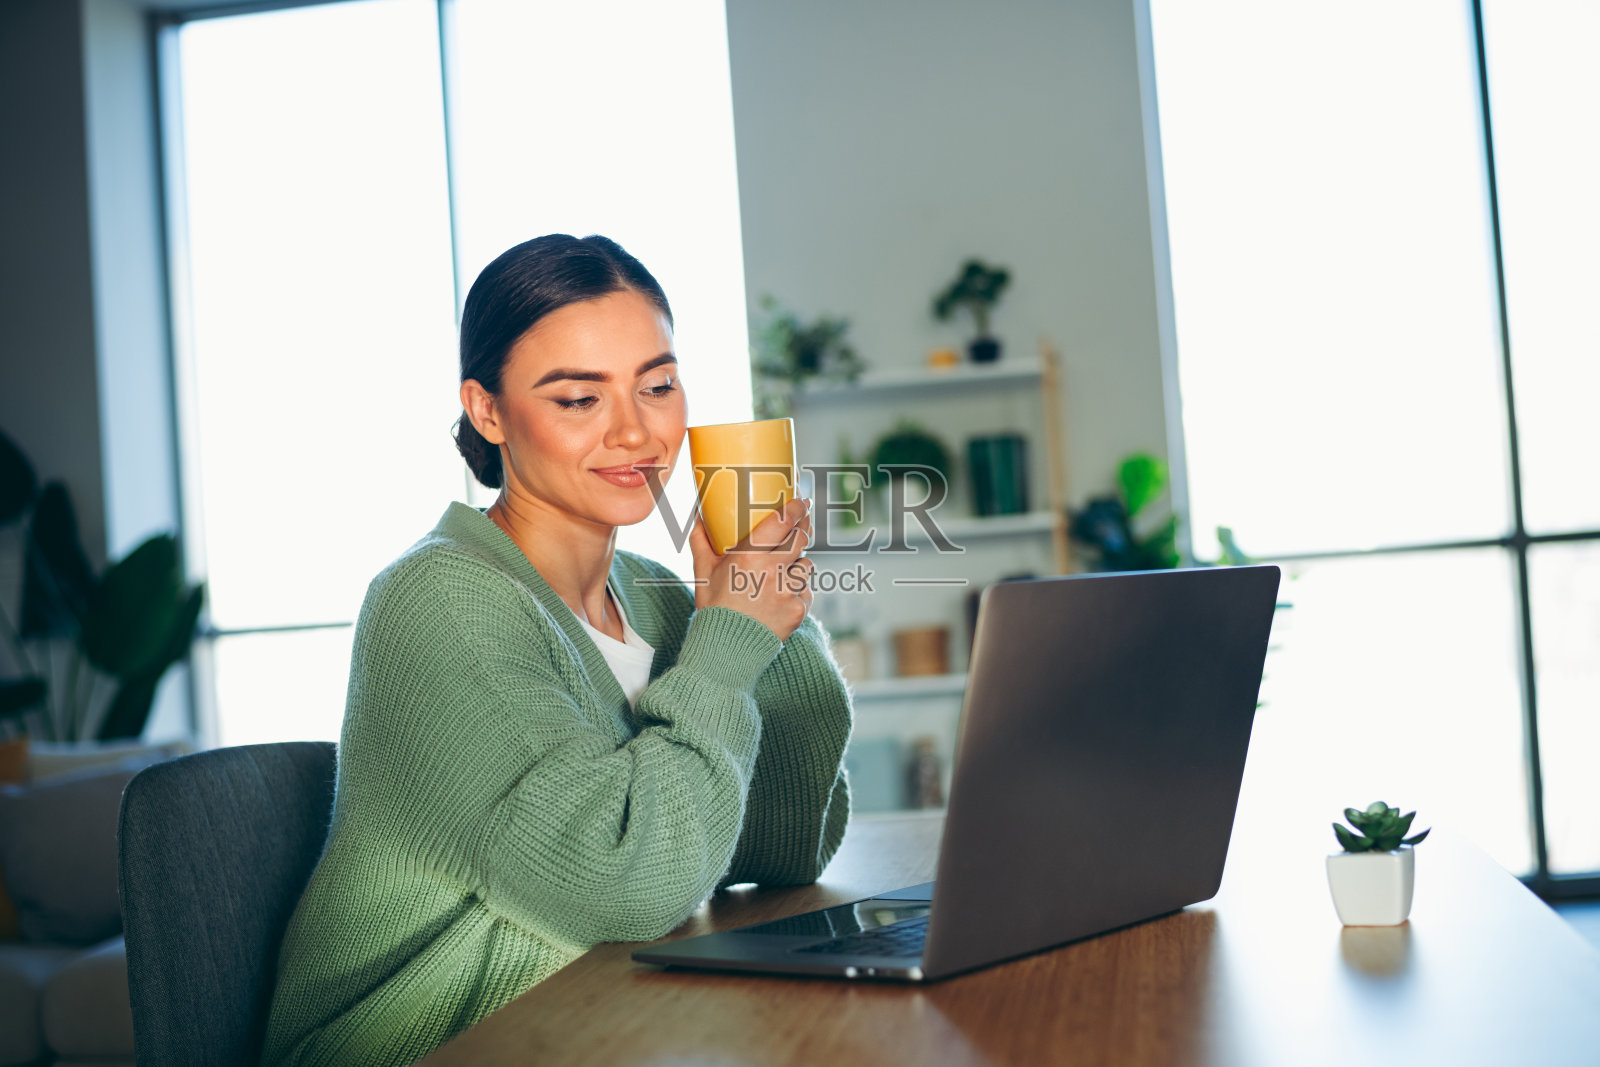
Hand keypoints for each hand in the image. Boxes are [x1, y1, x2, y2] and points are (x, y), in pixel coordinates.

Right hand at [689, 498, 813, 640]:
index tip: (802, 501)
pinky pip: (806, 590)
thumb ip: (701, 540)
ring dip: (799, 563)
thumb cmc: (713, 607)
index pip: (783, 522)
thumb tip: (698, 515)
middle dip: (804, 528)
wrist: (725, 650)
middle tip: (803, 523)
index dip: (797, 508)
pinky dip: (798, 590)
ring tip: (784, 570)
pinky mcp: (799, 609)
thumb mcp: (703, 572)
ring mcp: (788, 591)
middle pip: (801, 539)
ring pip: (806, 565)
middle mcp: (772, 570)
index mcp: (749, 556)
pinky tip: (783, 597)